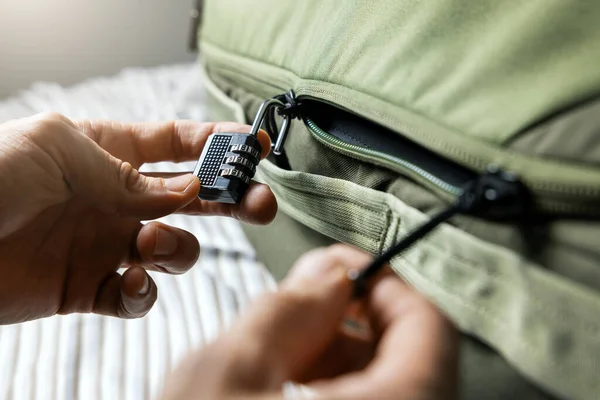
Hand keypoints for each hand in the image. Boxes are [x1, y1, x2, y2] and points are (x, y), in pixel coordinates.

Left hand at [0, 113, 275, 323]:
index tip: (252, 146)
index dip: (217, 143)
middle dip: (231, 199)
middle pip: (193, 199)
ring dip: (175, 246)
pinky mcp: (91, 288)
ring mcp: (107, 244)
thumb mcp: (58, 145)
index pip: (176, 144)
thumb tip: (176, 194)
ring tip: (147, 241)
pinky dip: (143, 294)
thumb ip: (128, 169)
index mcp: (108, 154)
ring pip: (174, 249)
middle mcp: (115, 199)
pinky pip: (138, 297)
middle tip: (261, 204)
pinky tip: (128, 282)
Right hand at [161, 245, 458, 399]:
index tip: (343, 271)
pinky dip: (320, 388)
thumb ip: (288, 310)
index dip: (384, 283)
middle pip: (405, 356)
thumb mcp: (231, 371)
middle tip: (296, 309)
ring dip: (329, 358)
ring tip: (272, 356)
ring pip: (378, 384)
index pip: (430, 327)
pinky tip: (273, 388)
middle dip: (346, 321)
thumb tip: (327, 272)